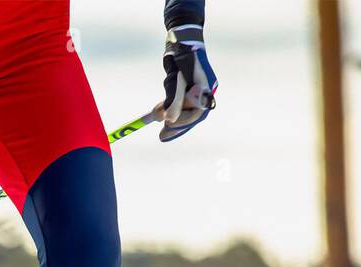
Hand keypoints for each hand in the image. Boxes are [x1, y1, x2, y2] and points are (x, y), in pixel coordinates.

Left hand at [156, 23, 215, 142]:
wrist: (181, 34)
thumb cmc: (182, 51)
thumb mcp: (177, 75)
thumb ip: (176, 97)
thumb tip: (170, 119)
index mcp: (206, 87)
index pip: (196, 113)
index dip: (183, 123)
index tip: (167, 127)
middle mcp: (202, 91)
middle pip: (191, 116)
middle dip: (176, 126)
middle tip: (161, 136)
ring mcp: (195, 89)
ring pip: (181, 109)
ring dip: (169, 113)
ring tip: (154, 112)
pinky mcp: (185, 87)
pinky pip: (176, 102)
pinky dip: (167, 104)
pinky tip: (159, 106)